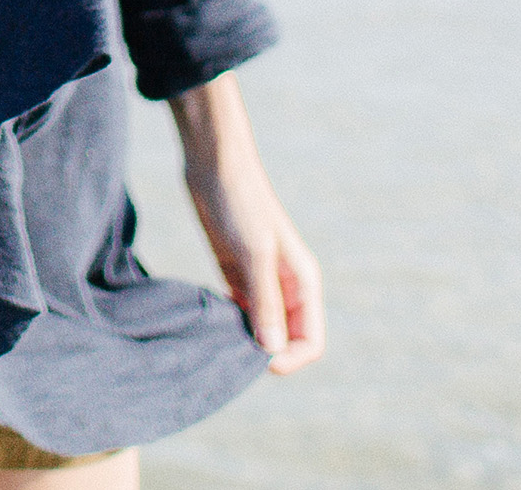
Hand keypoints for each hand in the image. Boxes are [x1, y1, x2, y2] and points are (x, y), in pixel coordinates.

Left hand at [168, 73, 324, 375]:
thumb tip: (271, 351)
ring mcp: (260, 280)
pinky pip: (240, 312)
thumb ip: (265, 301)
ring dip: (244, 338)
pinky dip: (228, 322)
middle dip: (264, 351)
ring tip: (218, 335)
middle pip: (286, 340)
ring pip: (261, 328)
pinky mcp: (235, 273)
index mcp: (303, 281)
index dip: (289, 358)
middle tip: (231, 347)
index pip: (311, 341)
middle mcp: (285, 285)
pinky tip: (209, 320)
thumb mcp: (255, 252)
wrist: (213, 162)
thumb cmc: (240, 200)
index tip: (256, 358)